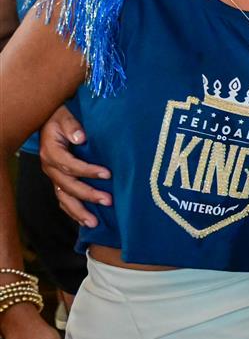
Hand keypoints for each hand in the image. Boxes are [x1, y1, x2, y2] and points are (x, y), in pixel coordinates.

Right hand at [38, 106, 110, 226]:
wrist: (53, 121)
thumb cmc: (63, 118)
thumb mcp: (66, 116)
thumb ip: (73, 126)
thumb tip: (80, 137)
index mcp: (51, 151)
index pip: (69, 165)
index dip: (87, 171)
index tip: (108, 174)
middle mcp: (50, 167)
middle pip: (68, 185)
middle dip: (88, 194)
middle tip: (108, 200)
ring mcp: (54, 177)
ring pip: (64, 198)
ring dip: (79, 211)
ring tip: (95, 222)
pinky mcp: (59, 182)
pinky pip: (64, 200)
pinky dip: (74, 211)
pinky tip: (87, 220)